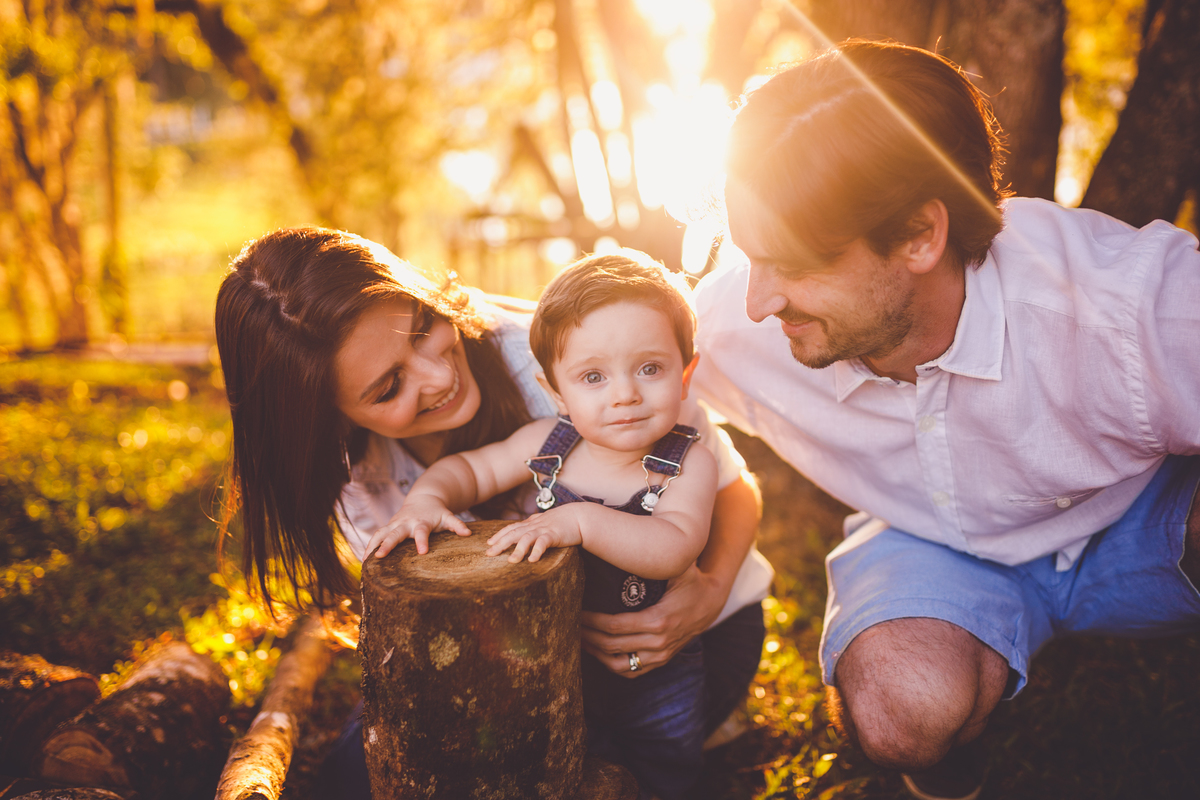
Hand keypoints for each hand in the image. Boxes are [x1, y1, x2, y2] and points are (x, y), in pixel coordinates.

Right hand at [367, 496, 470, 558]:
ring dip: (372, 546)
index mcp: (421, 522)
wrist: (424, 498)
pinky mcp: (388, 527)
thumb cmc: (437, 512)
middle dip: (387, 545)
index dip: (422, 541)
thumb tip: (468, 533)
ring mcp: (394, 524)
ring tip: (365, 562)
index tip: (422, 552)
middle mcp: (405, 522)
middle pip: (394, 534)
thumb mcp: (448, 516)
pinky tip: (363, 561)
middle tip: (380, 556)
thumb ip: (457, 525)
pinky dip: (368, 547)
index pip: (421, 532)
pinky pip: (376, 536)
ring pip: (380, 534)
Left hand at [485, 506, 582, 562]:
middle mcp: (535, 526)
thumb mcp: (545, 522)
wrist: (580, 517)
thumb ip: (534, 525)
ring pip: (527, 538)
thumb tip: (523, 530)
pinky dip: (537, 551)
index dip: (499, 535)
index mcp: (532, 523)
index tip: (489, 543)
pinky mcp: (555, 535)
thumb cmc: (563, 521)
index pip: (512, 528)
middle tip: (489, 553)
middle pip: (513, 533)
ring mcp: (544, 530)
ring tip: (511, 561)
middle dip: (500, 543)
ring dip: (518, 549)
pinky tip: (532, 560)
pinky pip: (544, 543)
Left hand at [580, 563, 722, 677]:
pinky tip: (598, 651)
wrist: (712, 602)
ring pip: (618, 664)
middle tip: (569, 622)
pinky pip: (630, 671)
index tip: (576, 610)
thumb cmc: (690, 580)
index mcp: (659, 621)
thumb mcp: (677, 567)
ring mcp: (660, 655)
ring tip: (580, 638)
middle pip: (611, 646)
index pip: (614, 626)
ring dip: (595, 653)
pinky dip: (611, 664)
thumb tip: (621, 542)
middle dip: (587, 635)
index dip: (591, 621)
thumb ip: (654, 558)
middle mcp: (659, 643)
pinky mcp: (660, 661)